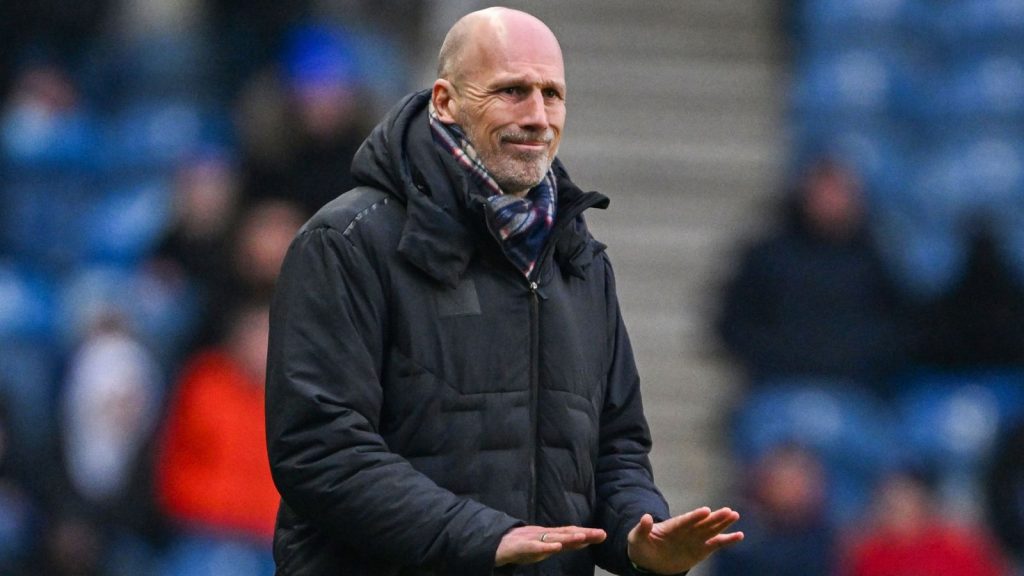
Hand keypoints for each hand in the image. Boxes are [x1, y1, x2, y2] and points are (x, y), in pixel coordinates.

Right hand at [495, 525, 606, 566]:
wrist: (495, 543)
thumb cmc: (520, 546)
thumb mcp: (541, 547)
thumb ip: (557, 545)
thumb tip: (575, 543)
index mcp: (549, 536)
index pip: (571, 534)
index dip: (586, 534)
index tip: (603, 534)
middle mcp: (544, 535)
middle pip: (566, 534)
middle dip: (584, 534)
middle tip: (601, 534)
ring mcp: (533, 539)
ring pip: (553, 538)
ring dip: (569, 537)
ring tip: (583, 537)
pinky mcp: (521, 546)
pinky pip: (535, 547)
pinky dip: (546, 547)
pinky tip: (556, 547)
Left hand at [627, 507, 742, 573]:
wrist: (649, 560)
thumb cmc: (642, 546)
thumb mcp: (637, 537)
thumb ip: (642, 528)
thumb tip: (645, 517)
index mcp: (672, 526)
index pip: (685, 521)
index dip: (695, 516)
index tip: (706, 510)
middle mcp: (686, 531)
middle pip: (702, 524)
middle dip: (714, 518)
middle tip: (728, 511)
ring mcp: (695, 539)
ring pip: (711, 531)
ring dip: (723, 524)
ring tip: (735, 515)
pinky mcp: (701, 550)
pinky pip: (716, 544)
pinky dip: (727, 540)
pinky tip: (738, 535)